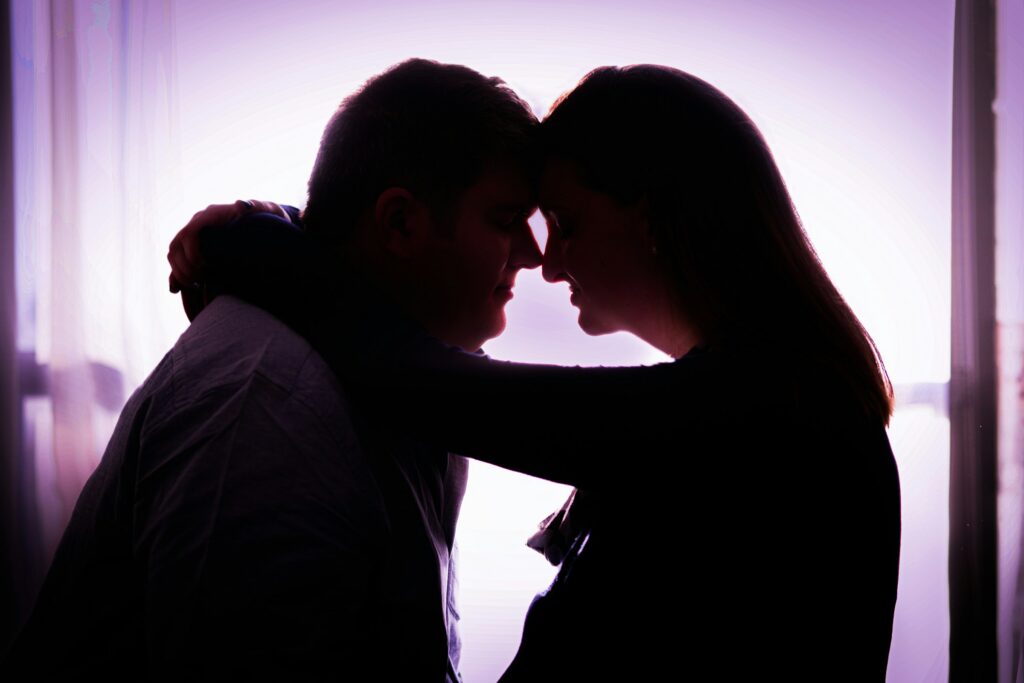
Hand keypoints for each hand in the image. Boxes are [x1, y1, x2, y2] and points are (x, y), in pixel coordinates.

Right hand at [168, 199, 289, 319]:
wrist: (267, 223)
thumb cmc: (268, 217)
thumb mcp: (268, 211)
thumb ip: (257, 207)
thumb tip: (242, 205)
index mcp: (212, 214)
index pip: (191, 232)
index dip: (191, 251)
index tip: (203, 266)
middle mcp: (199, 223)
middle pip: (177, 244)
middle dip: (183, 266)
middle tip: (197, 282)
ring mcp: (195, 235)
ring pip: (174, 253)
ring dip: (179, 272)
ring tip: (195, 285)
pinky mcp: (195, 247)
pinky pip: (178, 261)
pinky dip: (176, 275)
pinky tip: (177, 289)